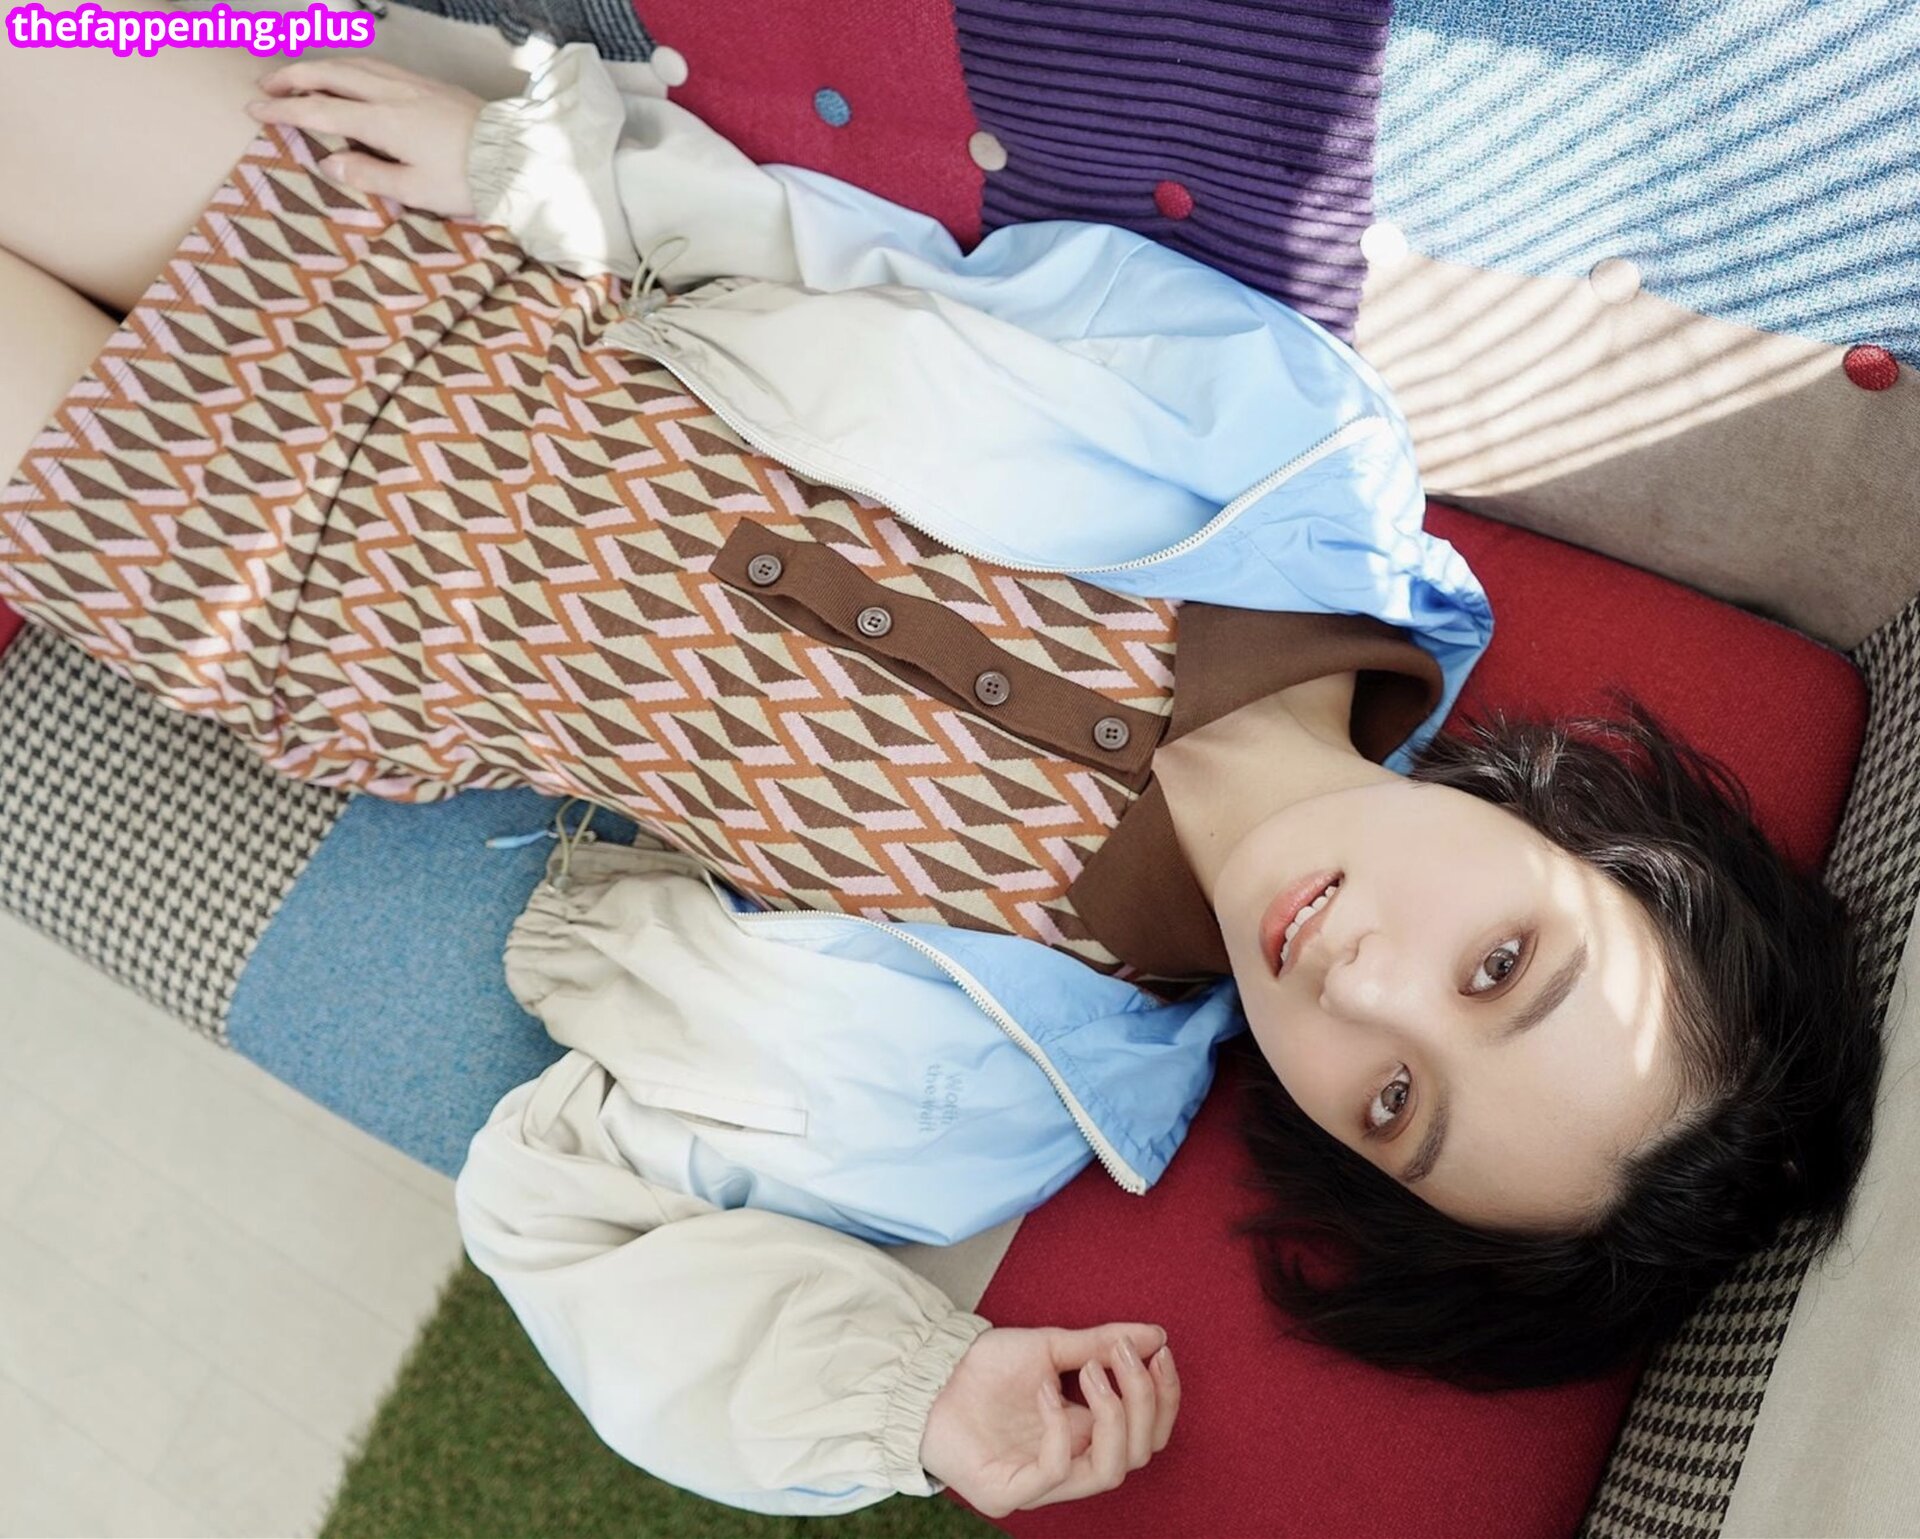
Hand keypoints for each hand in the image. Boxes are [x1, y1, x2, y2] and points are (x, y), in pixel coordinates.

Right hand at [246, 58, 484, 217]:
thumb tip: (330, 163)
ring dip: (318, 66)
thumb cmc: (467, 180)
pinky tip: (344, 73)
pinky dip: (346, 65)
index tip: (254, 109)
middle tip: (264, 85)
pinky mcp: (428, 83)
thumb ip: (369, 177)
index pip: (319, 109)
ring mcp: (410, 82)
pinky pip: (375, 64)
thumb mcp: (416, 190)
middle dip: (291, 76)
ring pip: (351, 62)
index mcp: (382, 121)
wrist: (517, 156)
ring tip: (296, 76)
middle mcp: (391, 92)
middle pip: (329, 73)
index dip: (283, 110)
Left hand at [919, 1323, 1179, 1518]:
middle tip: (1125, 1355)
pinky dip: (1059, 1426)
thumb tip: (1156, 1334)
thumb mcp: (1052, 1346)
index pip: (1149, 1433)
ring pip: (1109, 1472)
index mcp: (1086, 1434)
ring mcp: (1041, 1485)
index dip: (1163, 1397)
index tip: (1160, 1350)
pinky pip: (1056, 1471)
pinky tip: (1045, 1390)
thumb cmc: (986, 1366)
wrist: (931, 1374)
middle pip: (1140, 1453)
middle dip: (1144, 1401)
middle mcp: (1071, 1464)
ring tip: (1092, 1369)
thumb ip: (1102, 1343)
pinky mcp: (1010, 1494)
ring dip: (1112, 1415)